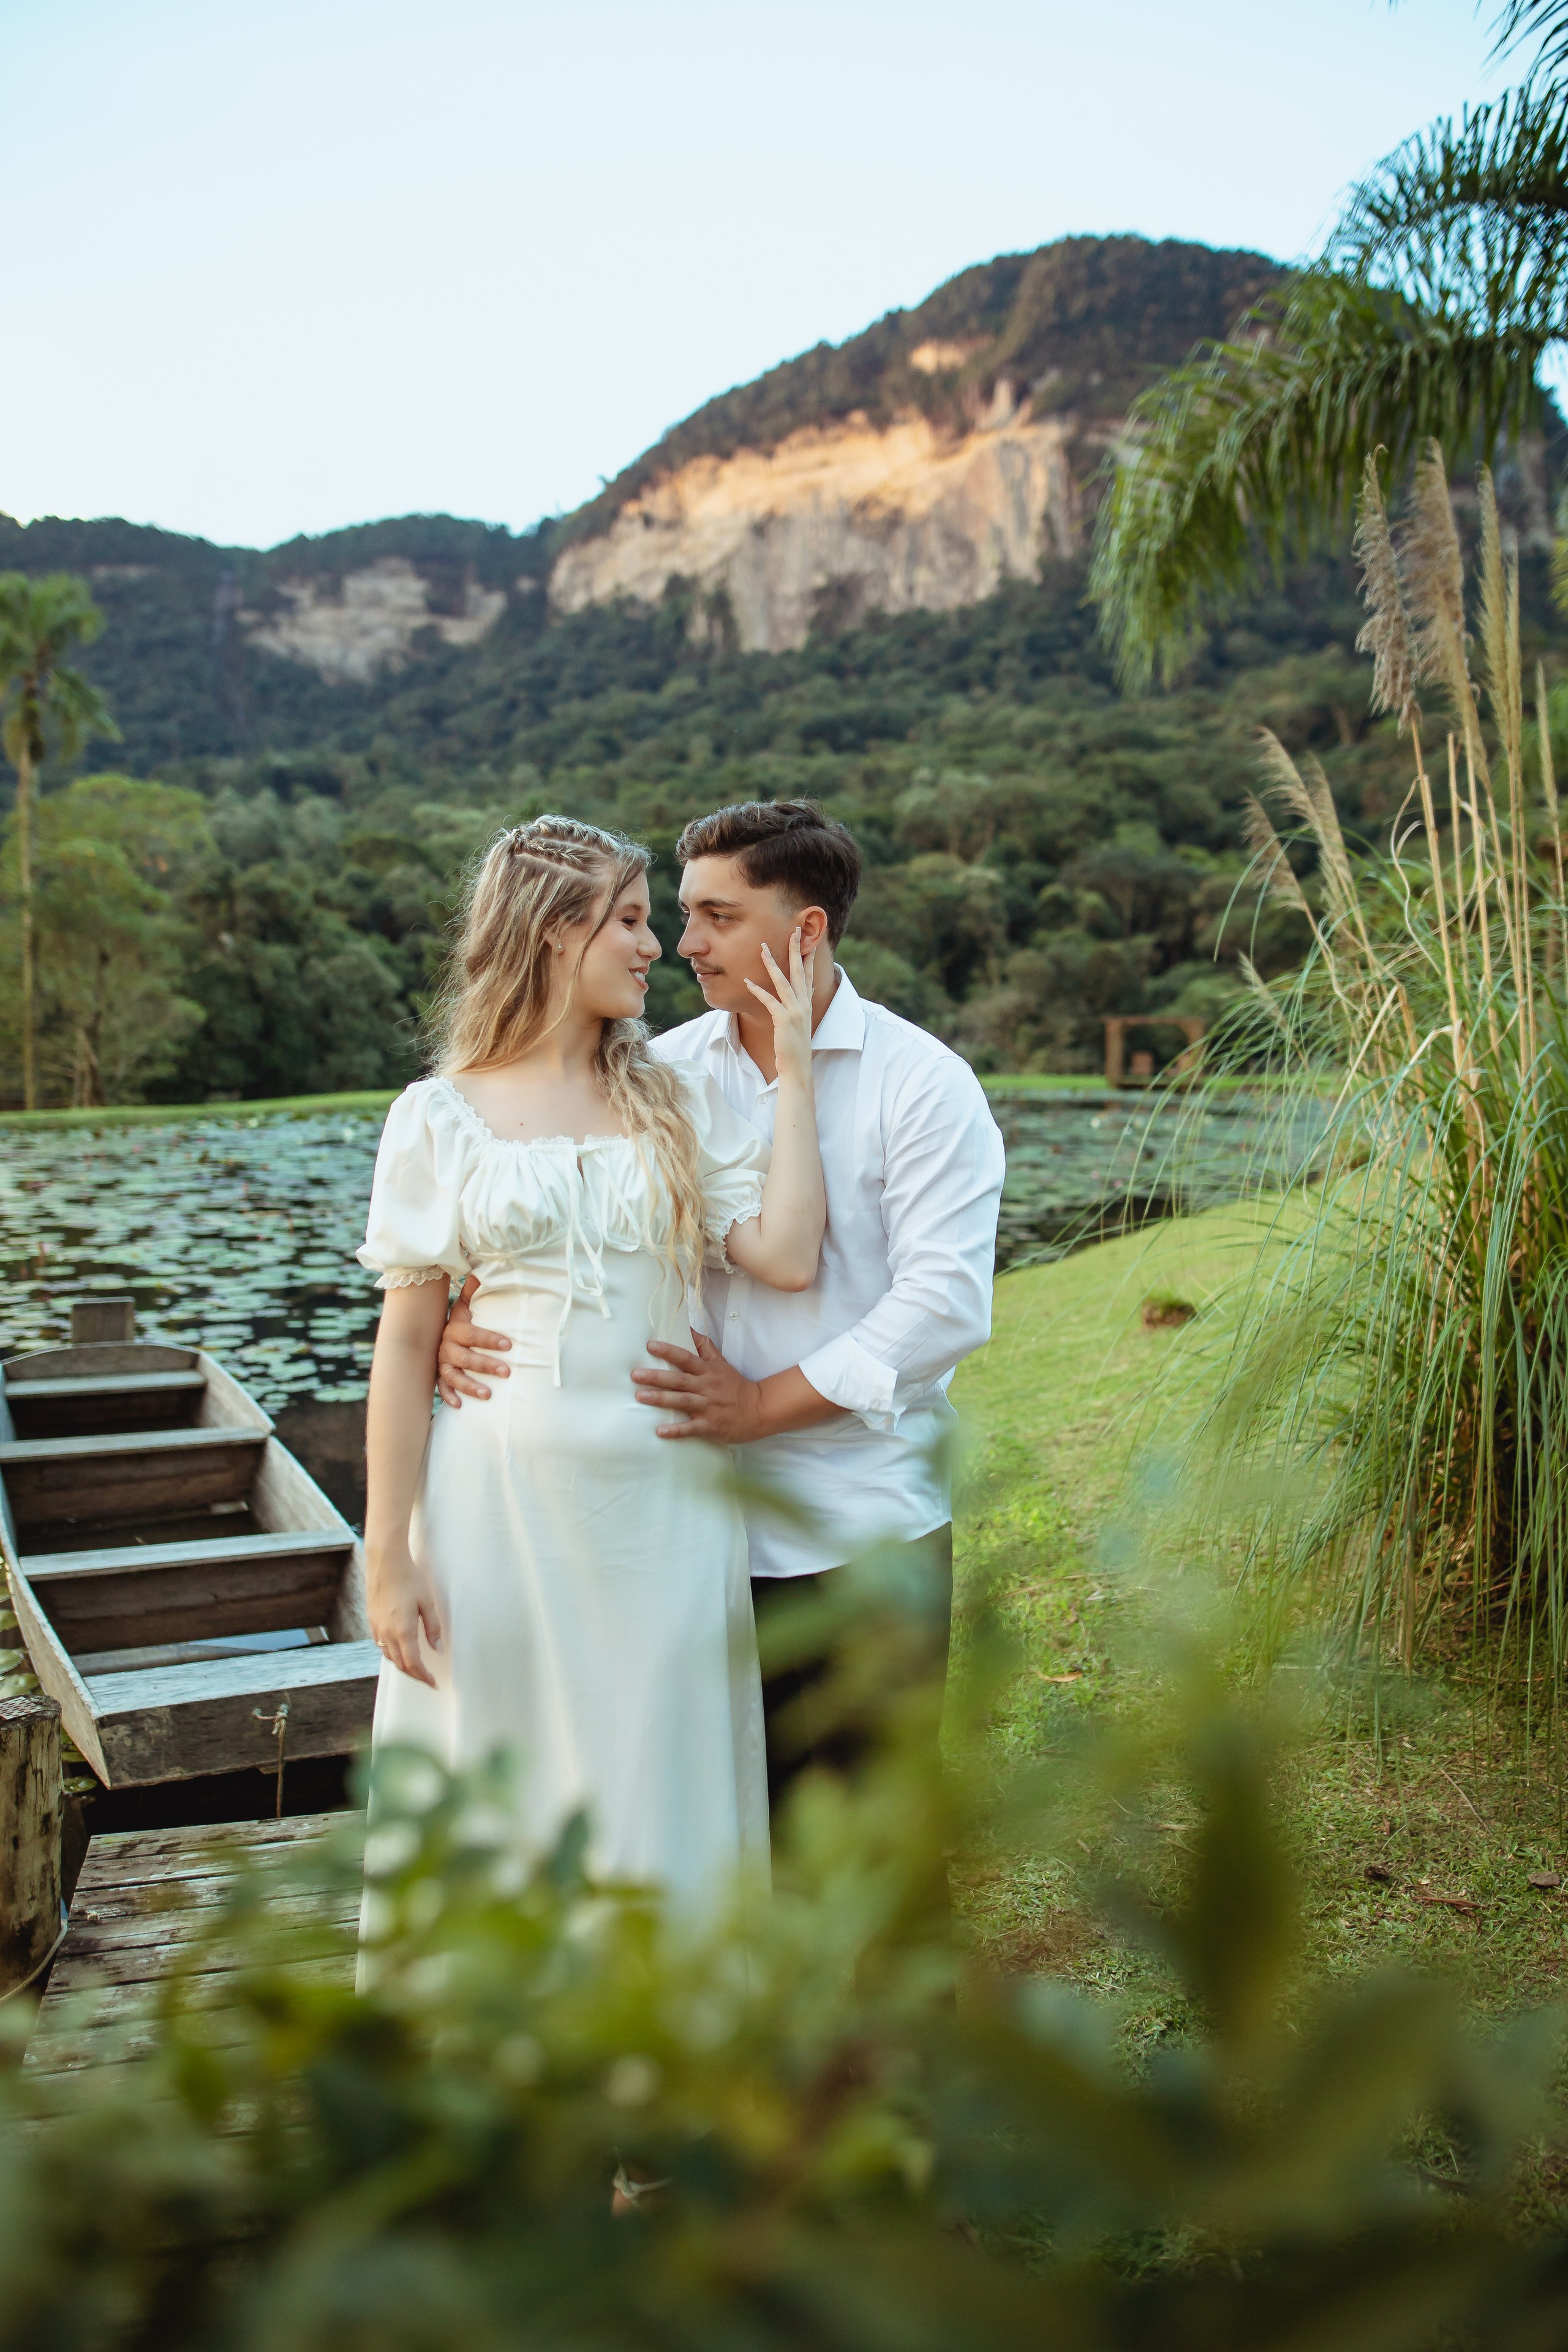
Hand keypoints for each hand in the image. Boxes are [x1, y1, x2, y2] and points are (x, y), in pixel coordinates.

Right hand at [366, 1548, 443, 1685]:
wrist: (385, 1561)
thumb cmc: (409, 1578)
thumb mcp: (428, 1602)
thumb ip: (433, 1628)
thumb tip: (438, 1648)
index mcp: (403, 1631)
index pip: (413, 1663)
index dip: (423, 1676)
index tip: (432, 1682)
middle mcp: (386, 1633)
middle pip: (400, 1664)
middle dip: (414, 1674)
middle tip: (426, 1678)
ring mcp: (376, 1627)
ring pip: (388, 1656)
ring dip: (402, 1665)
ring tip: (415, 1666)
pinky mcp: (372, 1620)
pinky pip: (380, 1644)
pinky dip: (391, 1653)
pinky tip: (400, 1648)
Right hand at [437, 1272, 510, 1405]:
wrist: (439, 1332)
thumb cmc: (464, 1319)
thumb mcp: (467, 1304)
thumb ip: (475, 1290)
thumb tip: (483, 1271)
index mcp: (455, 1328)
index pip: (471, 1334)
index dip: (489, 1339)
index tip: (509, 1345)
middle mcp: (446, 1346)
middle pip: (464, 1357)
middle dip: (485, 1364)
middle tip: (506, 1371)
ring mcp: (442, 1362)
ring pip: (453, 1375)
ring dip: (469, 1385)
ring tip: (488, 1395)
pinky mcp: (440, 1376)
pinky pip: (441, 1388)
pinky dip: (448, 1396)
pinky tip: (459, 1406)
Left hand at [632, 1331, 763, 1442]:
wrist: (758, 1410)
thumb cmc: (734, 1386)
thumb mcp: (721, 1363)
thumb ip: (704, 1346)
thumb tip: (689, 1327)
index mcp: (707, 1371)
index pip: (686, 1358)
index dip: (668, 1351)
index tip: (650, 1345)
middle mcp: (706, 1387)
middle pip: (679, 1380)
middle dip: (657, 1377)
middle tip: (636, 1374)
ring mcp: (708, 1407)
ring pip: (682, 1401)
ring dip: (661, 1399)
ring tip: (640, 1396)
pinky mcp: (710, 1425)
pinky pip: (691, 1428)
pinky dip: (676, 1430)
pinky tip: (660, 1431)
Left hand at [744, 929, 814, 1086]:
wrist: (798, 1066)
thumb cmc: (795, 1046)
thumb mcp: (800, 1023)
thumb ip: (800, 1006)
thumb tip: (801, 995)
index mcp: (807, 1004)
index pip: (809, 974)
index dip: (808, 956)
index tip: (807, 940)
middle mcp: (804, 1004)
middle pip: (800, 971)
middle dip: (797, 949)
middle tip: (794, 930)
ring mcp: (795, 1011)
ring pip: (783, 981)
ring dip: (773, 963)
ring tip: (763, 948)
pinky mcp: (784, 1019)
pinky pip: (769, 1000)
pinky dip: (758, 990)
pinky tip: (747, 981)